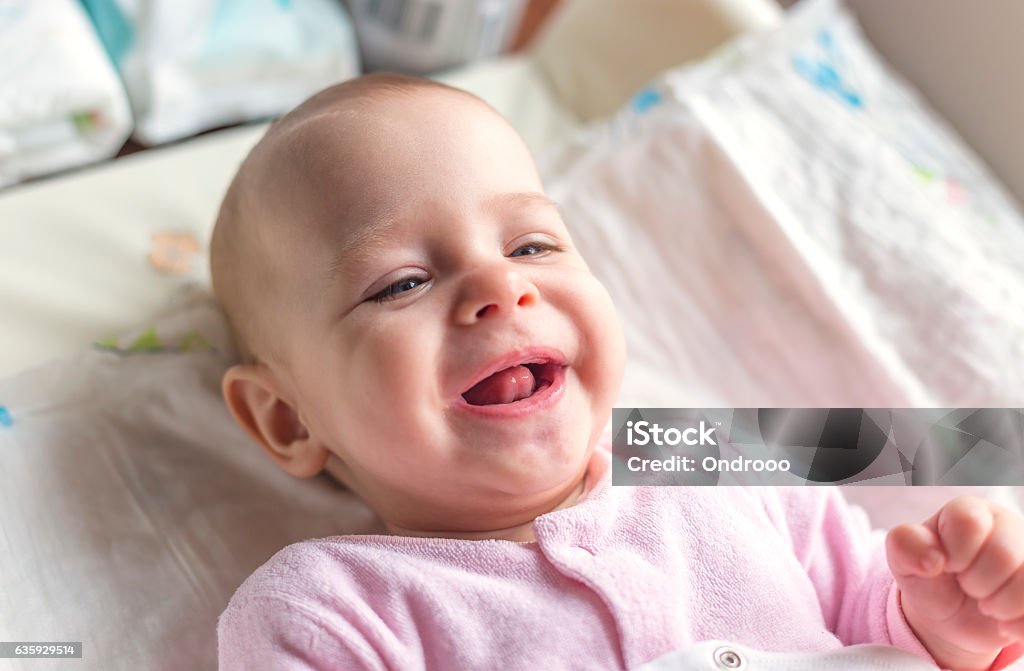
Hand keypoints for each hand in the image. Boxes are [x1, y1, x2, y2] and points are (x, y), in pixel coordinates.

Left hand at [886, 496, 1023, 670]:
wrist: (950, 617)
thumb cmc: (928, 579)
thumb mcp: (903, 561)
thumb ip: (904, 545)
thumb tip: (933, 559)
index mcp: (970, 512)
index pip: (969, 523)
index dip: (955, 553)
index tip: (945, 565)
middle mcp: (1007, 527)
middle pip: (1004, 554)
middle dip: (977, 583)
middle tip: (967, 587)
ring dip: (1001, 605)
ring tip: (986, 605)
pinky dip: (1018, 624)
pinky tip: (1004, 624)